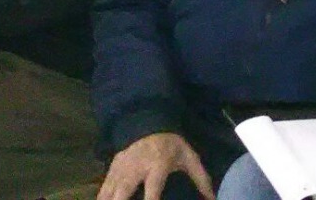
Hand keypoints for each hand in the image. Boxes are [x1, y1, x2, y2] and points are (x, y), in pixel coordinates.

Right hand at [97, 132, 213, 199]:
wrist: (148, 122)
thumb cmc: (171, 144)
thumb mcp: (189, 158)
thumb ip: (201, 179)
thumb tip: (213, 198)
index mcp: (157, 167)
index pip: (152, 192)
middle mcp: (136, 170)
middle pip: (122, 195)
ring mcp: (121, 170)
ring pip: (109, 194)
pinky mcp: (111, 170)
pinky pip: (103, 190)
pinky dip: (103, 199)